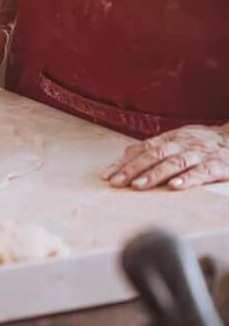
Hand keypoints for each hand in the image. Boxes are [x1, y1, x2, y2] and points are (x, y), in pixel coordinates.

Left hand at [103, 125, 228, 190]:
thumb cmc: (203, 142)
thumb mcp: (178, 139)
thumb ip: (154, 147)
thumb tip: (125, 155)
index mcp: (172, 138)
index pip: (143, 148)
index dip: (124, 162)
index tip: (108, 175)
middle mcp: (183, 144)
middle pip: (154, 155)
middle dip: (133, 169)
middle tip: (117, 182)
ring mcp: (200, 154)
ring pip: (174, 163)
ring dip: (155, 175)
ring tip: (138, 186)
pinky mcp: (218, 165)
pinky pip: (202, 172)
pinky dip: (188, 179)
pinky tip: (175, 187)